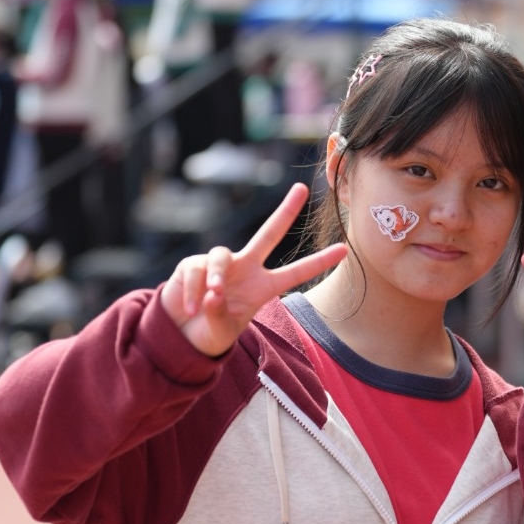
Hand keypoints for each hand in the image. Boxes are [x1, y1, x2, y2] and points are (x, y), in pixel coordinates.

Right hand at [161, 183, 347, 357]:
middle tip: (302, 189)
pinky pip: (195, 271)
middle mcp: (246, 269)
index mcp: (262, 288)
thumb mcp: (220, 333)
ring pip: (220, 256)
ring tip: (212, 297)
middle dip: (285, 211)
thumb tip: (214, 292)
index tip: (344, 249)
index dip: (318, 262)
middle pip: (268, 233)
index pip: (295, 273)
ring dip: (215, 277)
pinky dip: (193, 290)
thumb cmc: (207, 334)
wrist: (179, 335)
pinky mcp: (192, 264)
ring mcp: (220, 264)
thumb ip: (220, 315)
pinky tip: (190, 308)